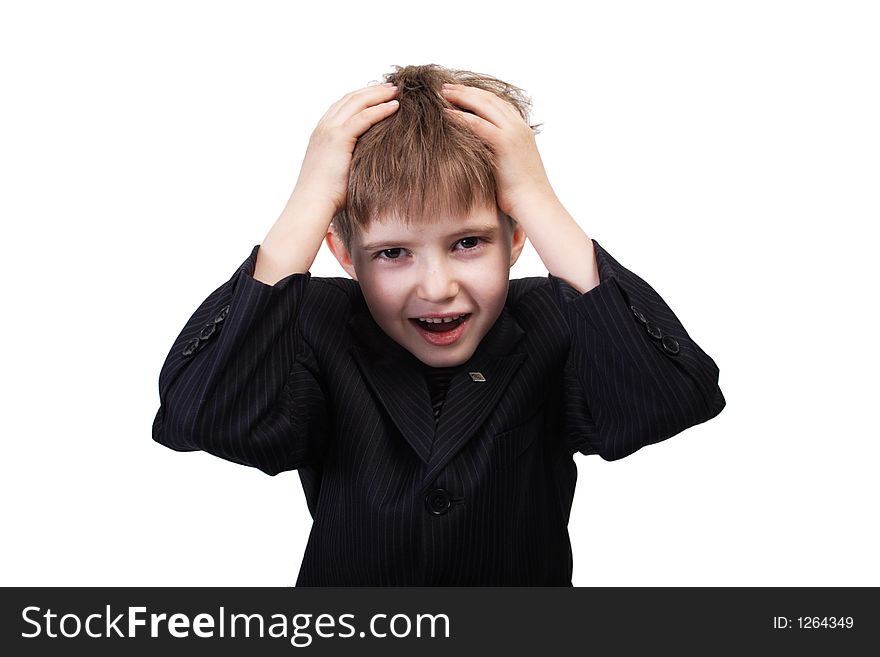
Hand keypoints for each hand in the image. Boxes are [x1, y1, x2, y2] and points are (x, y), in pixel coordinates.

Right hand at [292, 83, 399, 215]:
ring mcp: (329, 131)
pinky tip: (395, 106)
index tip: (379, 94)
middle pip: (350, 99)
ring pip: (357, 103)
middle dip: (372, 91)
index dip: (361, 97)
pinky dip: (380, 109)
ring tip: (396, 91)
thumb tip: (366, 163)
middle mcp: (323, 127)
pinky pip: (364, 117)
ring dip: (378, 94)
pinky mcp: (338, 138)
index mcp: (321, 134)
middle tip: (392, 87)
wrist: (312, 204)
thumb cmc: (326, 197)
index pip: (342, 106)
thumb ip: (349, 160)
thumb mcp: (337, 172)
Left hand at [439, 83, 554, 219]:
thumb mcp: (510, 165)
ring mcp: (513, 132)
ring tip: (442, 92)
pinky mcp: (504, 143)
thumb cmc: (520, 193)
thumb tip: (481, 153)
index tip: (460, 91)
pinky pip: (477, 124)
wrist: (534, 203)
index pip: (498, 103)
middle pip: (489, 99)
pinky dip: (461, 116)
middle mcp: (518, 126)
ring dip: (461, 97)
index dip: (478, 95)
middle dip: (466, 91)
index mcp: (521, 129)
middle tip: (446, 86)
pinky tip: (445, 113)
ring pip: (483, 105)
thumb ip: (498, 152)